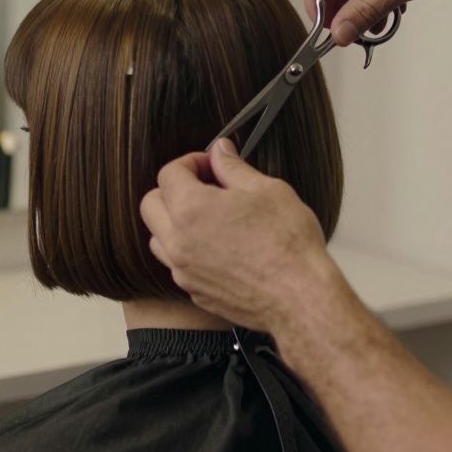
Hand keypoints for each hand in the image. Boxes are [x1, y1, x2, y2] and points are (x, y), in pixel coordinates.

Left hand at [140, 139, 341, 332]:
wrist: (300, 299)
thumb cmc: (289, 245)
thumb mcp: (267, 190)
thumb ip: (233, 168)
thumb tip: (219, 151)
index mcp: (191, 209)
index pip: (168, 174)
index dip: (191, 162)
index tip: (212, 165)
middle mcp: (178, 242)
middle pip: (151, 204)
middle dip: (173, 189)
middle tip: (206, 187)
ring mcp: (183, 271)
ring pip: (157, 237)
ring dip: (173, 222)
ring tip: (209, 218)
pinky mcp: (194, 292)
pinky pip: (176, 265)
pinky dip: (186, 250)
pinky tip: (217, 247)